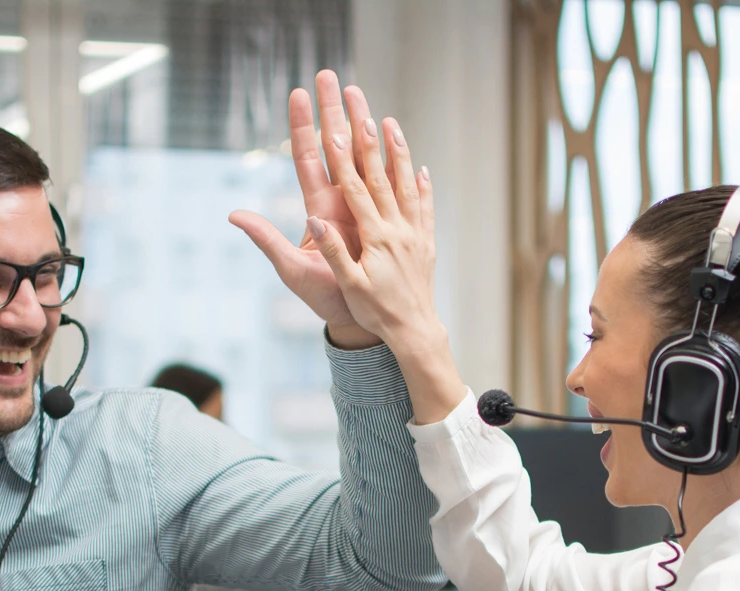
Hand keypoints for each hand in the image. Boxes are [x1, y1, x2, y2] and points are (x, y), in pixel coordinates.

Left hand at [229, 70, 381, 350]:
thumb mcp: (291, 268)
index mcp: (318, 207)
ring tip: (363, 94)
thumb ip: (266, 239)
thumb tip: (233, 215)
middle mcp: (341, 201)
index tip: (299, 92)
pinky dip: (393, 156)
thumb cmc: (322, 297)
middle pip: (336, 146)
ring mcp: (365, 207)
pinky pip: (390, 180)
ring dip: (363, 125)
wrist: (358, 317)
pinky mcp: (386, 218)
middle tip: (331, 76)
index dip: (303, 126)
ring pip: (363, 156)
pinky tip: (394, 133)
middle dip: (333, 111)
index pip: (308, 157)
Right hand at [304, 93, 466, 422]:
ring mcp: (414, 234)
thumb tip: (314, 221)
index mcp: (374, 238)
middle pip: (380, 177)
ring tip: (391, 122)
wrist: (414, 333)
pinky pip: (425, 209)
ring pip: (405, 185)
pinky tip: (421, 169)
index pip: (355, 189)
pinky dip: (423, 187)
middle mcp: (396, 229)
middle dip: (367, 141)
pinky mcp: (426, 245)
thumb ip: (334, 251)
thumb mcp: (348, 285)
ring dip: (398, 153)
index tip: (331, 128)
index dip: (342, 158)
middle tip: (360, 108)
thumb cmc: (376, 313)